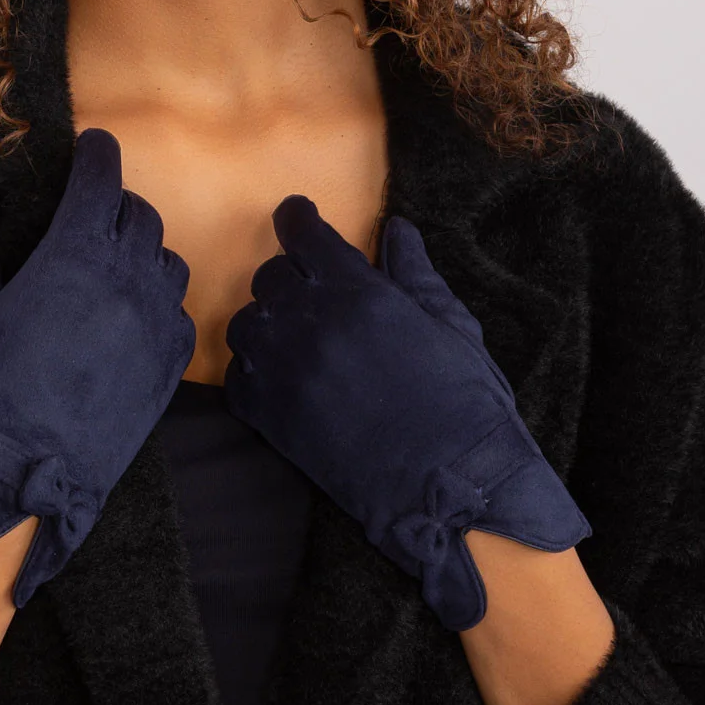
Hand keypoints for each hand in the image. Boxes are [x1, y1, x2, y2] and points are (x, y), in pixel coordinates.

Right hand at [0, 128, 195, 607]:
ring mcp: (156, 323)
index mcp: (72, 256)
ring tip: (114, 266)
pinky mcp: (170, 365)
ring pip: (167, 261)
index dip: (98, 158)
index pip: (100, 182)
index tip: (94, 148)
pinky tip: (133, 317)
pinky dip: (160, 304)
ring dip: (143, 253)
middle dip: (116, 207)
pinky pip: (179, 314)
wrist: (21, 477)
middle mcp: (125, 279)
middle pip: (139, 217)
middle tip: (92, 216)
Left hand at [223, 197, 589, 630]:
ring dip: (268, 323)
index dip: (298, 220)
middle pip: (270, 277)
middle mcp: (309, 323)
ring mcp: (283, 371)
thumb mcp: (451, 326)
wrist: (451, 486)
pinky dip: (255, 370)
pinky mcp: (269, 418)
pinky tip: (284, 377)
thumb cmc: (465, 402)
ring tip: (298, 338)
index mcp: (357, 291)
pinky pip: (239, 376)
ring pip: (246, 324)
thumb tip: (396, 228)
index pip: (302, 234)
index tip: (298, 218)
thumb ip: (414, 273)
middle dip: (290, 277)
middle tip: (313, 292)